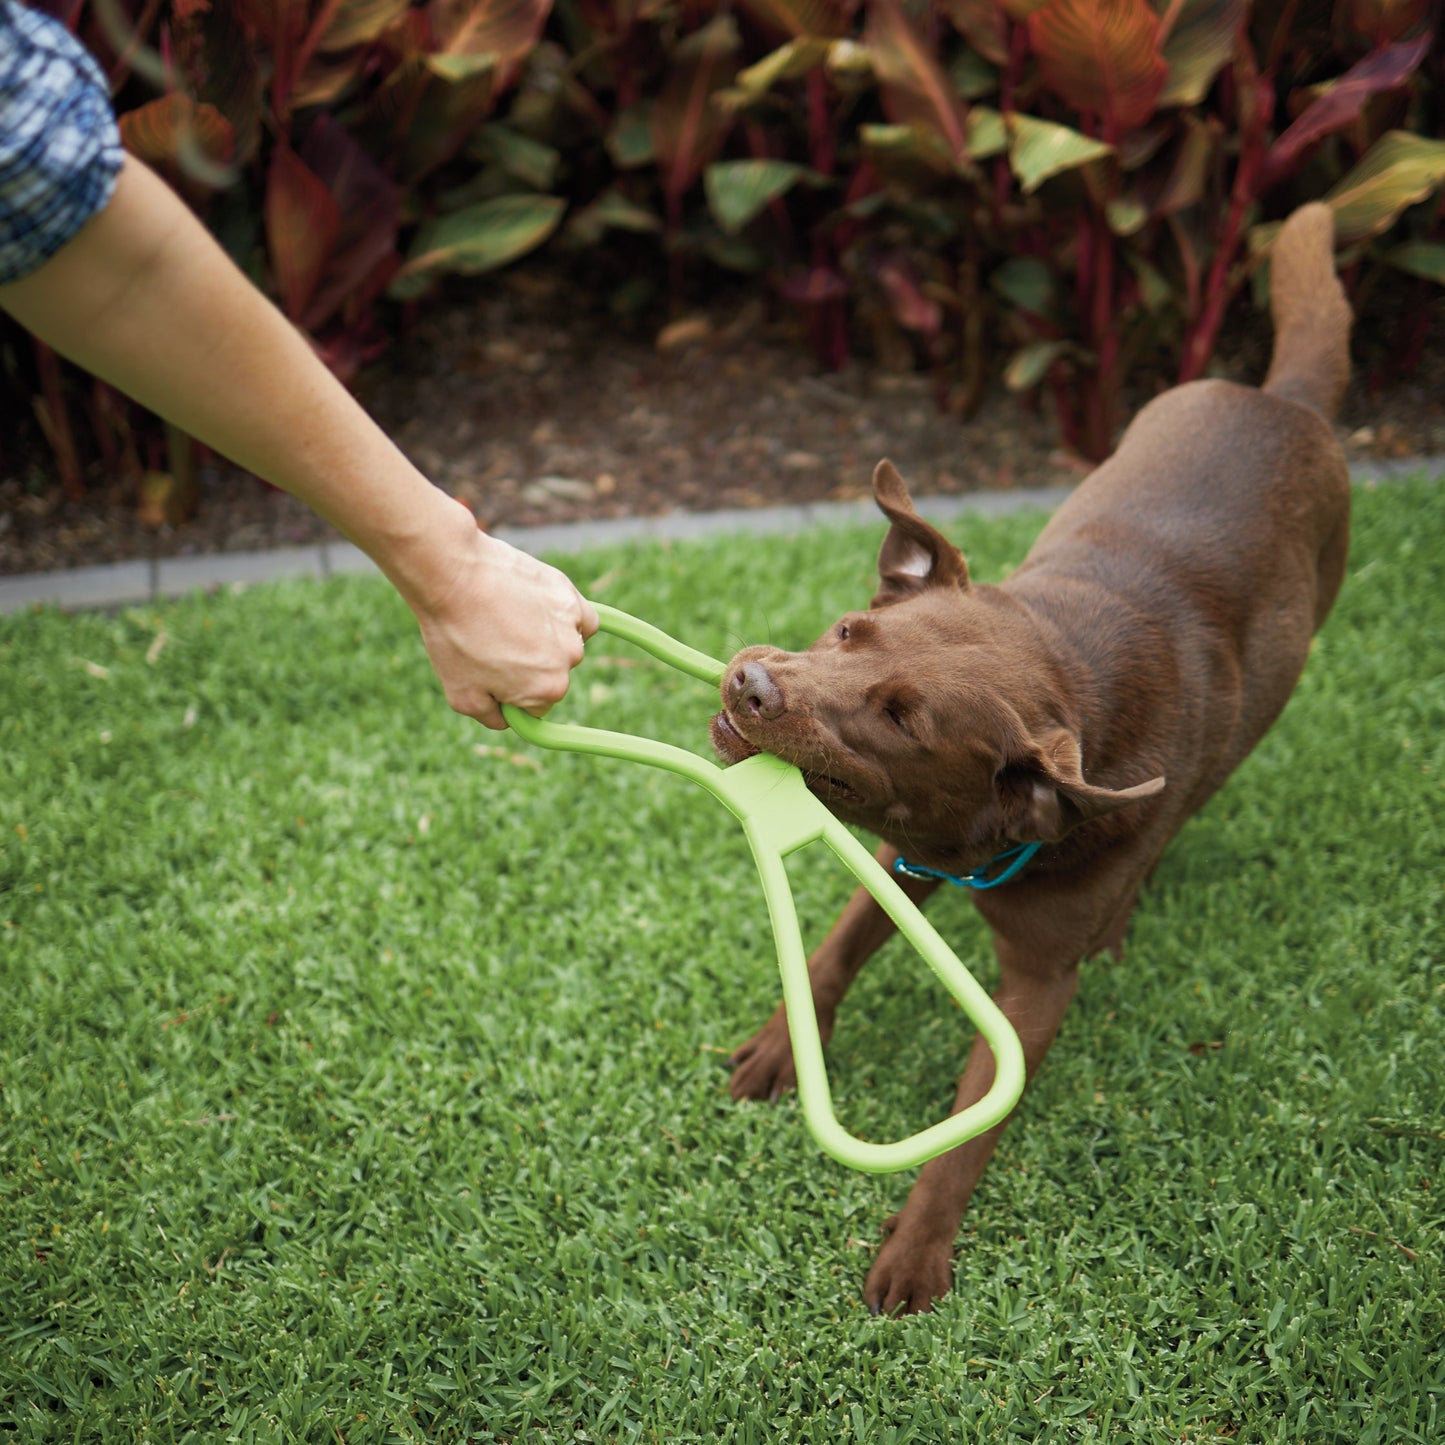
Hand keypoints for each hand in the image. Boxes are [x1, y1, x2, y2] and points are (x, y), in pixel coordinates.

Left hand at [405, 502, 598, 729]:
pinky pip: (578, 616)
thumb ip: (493, 718)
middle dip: (529, 665)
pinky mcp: (569, 593)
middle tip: (493, 642)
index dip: (512, 692)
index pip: (536, 705)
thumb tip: (509, 719)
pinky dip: (563, 616)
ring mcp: (572, 624)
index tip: (491, 672)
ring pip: (566, 644)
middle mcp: (568, 660)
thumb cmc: (454, 636)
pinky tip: (534, 607)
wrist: (453, 574)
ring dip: (546, 638)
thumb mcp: (461, 696)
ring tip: (506, 618)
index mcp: (546, 690)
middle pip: (553, 674)